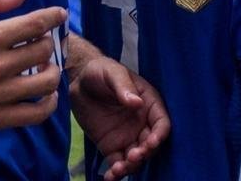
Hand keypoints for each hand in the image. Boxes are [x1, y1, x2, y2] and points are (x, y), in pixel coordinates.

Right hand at [0, 0, 66, 131]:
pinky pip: (35, 114)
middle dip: (48, 42)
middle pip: (44, 50)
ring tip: (44, 66)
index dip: (54, 16)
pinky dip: (48, 103)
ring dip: (51, 70)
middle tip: (42, 42)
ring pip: (45, 81)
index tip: (60, 14)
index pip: (36, 24)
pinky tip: (46, 95)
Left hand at [70, 55, 169, 180]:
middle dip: (145, 153)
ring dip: (131, 166)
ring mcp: (127, 137)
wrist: (79, 80)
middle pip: (151, 144)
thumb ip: (124, 86)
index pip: (161, 123)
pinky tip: (110, 177)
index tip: (151, 142)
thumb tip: (136, 103)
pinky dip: (116, 173)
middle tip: (133, 156)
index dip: (159, 134)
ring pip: (136, 158)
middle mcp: (142, 123)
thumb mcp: (112, 73)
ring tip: (118, 169)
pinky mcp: (111, 146)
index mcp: (148, 104)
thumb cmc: (101, 71)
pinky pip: (117, 163)